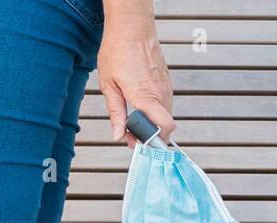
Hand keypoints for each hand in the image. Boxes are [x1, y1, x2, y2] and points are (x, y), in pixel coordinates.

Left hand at [98, 31, 174, 147]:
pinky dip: (155, 109)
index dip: (153, 140)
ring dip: (153, 121)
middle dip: (151, 134)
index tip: (137, 142)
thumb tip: (118, 135)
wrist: (131, 28)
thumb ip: (116, 113)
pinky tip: (140, 101)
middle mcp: (161, 93)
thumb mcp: (109, 85)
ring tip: (134, 115)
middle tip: (132, 132)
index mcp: (146, 97)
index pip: (166, 128)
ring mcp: (166, 87)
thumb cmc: (118, 51)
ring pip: (165, 115)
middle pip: (165, 126)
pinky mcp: (167, 81)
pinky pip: (165, 103)